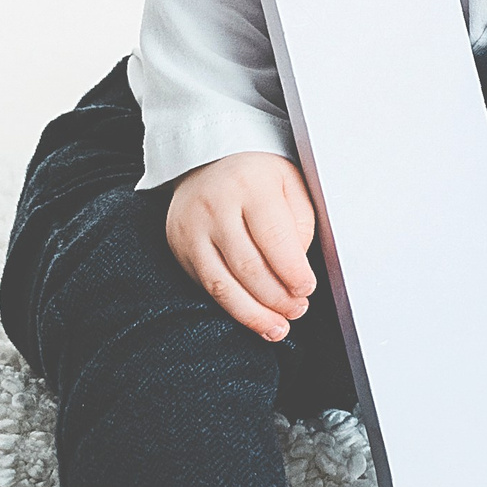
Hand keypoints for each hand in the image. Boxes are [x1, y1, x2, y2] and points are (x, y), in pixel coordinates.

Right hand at [165, 152, 318, 342]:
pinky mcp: (179, 246)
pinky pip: (206, 285)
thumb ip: (299, 225)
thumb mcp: (289, 185)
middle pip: (247, 266)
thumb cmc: (257, 175)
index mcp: (249, 185)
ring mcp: (191, 228)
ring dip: (252, 313)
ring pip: (222, 284)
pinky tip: (252, 316)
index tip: (306, 289)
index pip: (273, 238)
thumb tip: (297, 272)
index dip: (292, 272)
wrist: (208, 159)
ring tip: (276, 327)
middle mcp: (215, 206)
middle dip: (276, 297)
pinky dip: (231, 307)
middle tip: (297, 309)